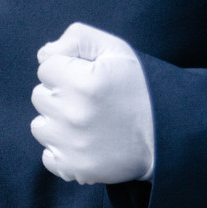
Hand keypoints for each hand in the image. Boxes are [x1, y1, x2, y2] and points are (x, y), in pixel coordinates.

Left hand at [29, 23, 156, 185]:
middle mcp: (74, 114)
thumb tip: (43, 54)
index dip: (66, 69)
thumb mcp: (116, 51)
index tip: (87, 78)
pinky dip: (62, 151)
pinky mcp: (74, 168)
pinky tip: (85, 143)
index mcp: (83, 82)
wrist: (166, 137)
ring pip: (40, 126)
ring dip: (57, 123)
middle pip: (39, 96)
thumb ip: (77, 38)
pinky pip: (48, 156)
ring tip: (86, 122)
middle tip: (89, 101)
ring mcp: (73, 145)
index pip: (46, 67)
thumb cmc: (140, 89)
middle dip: (60, 94)